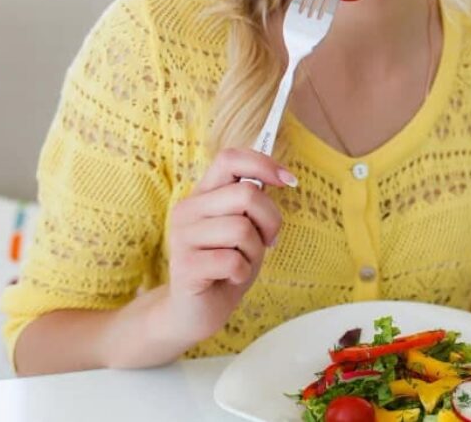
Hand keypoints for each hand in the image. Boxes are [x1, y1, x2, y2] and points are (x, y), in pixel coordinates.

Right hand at [160, 148, 294, 346]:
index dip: (263, 164)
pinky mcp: (184, 266)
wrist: (195, 311)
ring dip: (254, 251)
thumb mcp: (246, 228)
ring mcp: (182, 237)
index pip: (229, 158)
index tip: (289, 181)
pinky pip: (232, 260)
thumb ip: (253, 202)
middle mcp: (188, 209)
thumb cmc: (226, 265)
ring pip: (241, 229)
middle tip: (267, 241)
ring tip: (242, 262)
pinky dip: (243, 272)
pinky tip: (231, 277)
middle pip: (246, 194)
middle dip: (270, 220)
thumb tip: (280, 176)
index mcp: (203, 194)